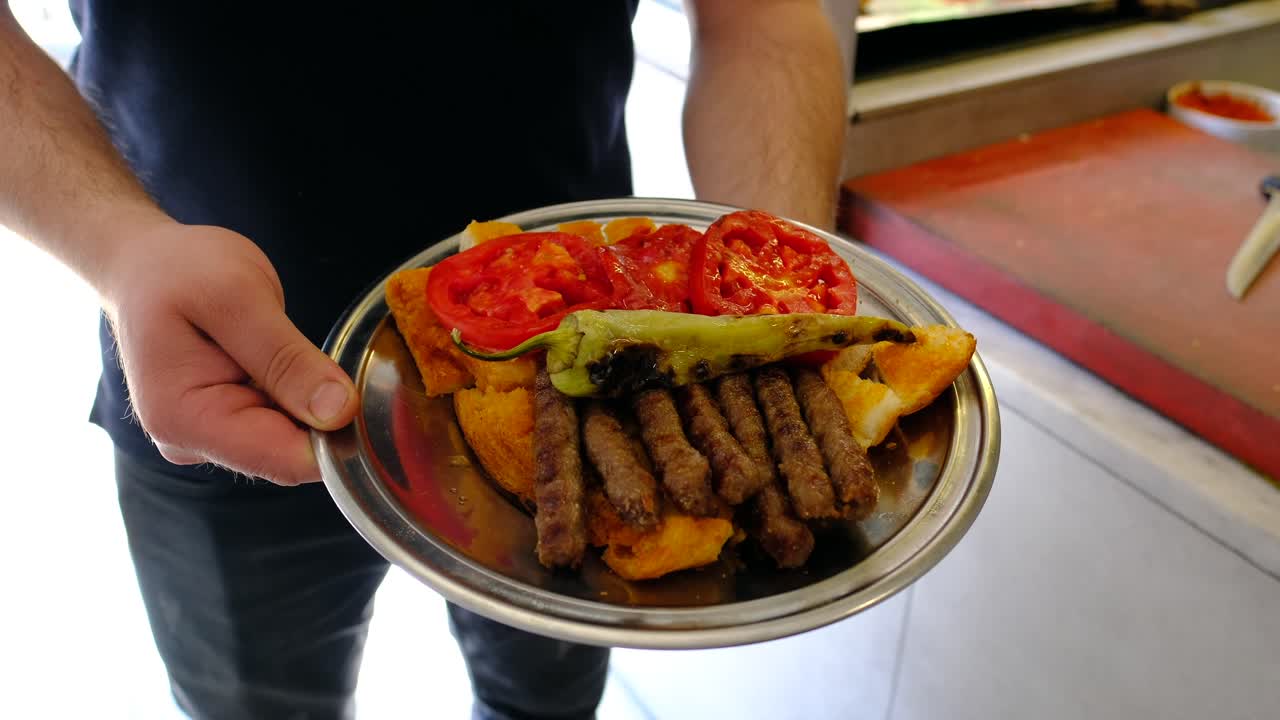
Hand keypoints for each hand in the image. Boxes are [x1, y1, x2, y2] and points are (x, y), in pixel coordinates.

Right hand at [99, 221, 357, 484]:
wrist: (145, 263)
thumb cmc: (181, 270)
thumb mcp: (239, 297)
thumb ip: (286, 358)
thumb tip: (339, 413)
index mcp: (185, 420)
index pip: (285, 460)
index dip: (336, 435)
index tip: (357, 392)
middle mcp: (192, 443)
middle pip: (292, 453)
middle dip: (321, 413)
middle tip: (314, 352)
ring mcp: (208, 437)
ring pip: (292, 438)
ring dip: (308, 400)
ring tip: (287, 348)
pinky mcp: (225, 424)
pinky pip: (283, 422)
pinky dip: (296, 394)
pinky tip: (282, 360)